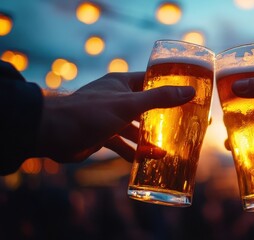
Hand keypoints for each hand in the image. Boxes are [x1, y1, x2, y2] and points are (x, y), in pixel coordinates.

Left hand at [35, 72, 194, 162]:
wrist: (52, 134)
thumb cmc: (90, 113)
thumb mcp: (129, 105)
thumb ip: (159, 98)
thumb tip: (190, 92)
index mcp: (121, 83)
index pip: (150, 80)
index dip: (168, 86)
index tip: (186, 96)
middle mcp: (116, 98)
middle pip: (145, 106)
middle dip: (161, 118)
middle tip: (180, 127)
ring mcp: (109, 117)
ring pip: (135, 127)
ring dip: (148, 139)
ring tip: (166, 150)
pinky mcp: (102, 135)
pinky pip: (123, 143)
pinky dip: (133, 152)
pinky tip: (145, 162)